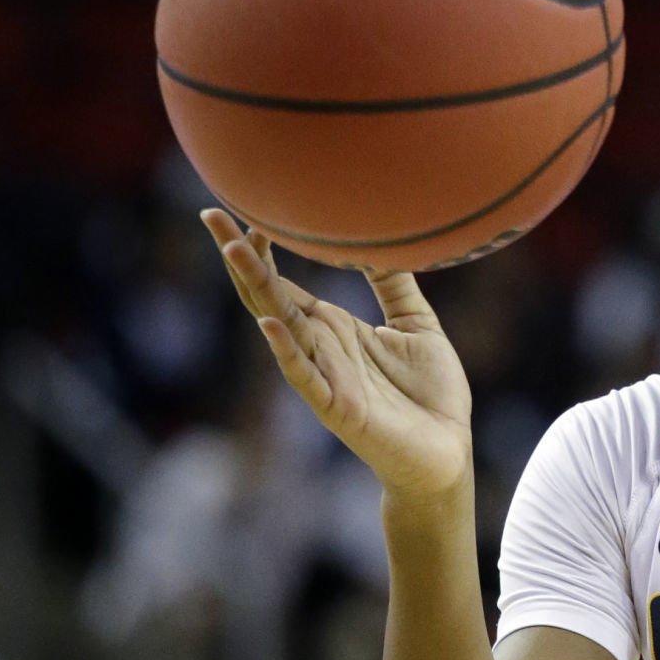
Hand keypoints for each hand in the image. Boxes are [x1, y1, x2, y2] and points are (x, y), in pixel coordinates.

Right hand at [201, 209, 472, 499]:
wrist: (447, 451)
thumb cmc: (431, 394)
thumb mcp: (416, 324)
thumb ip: (395, 285)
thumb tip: (383, 239)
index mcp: (335, 328)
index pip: (285, 281)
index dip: (264, 247)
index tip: (247, 208)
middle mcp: (320, 347)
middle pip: (269, 295)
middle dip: (241, 257)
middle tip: (212, 215)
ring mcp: (323, 376)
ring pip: (279, 325)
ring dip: (257, 288)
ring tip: (234, 249)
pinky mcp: (337, 407)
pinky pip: (305, 376)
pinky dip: (286, 350)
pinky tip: (270, 324)